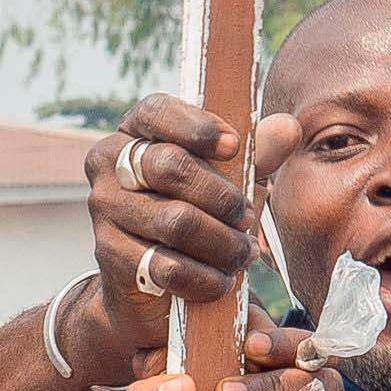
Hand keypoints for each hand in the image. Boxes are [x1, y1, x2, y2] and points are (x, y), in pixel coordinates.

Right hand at [62, 97, 298, 379]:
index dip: (197, 126)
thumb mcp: (229, 178)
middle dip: (223, 197)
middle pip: (170, 166)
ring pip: (175, 221)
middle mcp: (109, 161)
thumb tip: (287, 128)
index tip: (234, 147)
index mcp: (136, 129)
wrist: (154, 280)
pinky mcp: (108, 253)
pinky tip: (221, 279)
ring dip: (222, 243)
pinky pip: (166, 266)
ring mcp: (104, 207)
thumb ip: (256, 153)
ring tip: (243, 252)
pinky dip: (204, 277)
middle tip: (249, 218)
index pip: (157, 110)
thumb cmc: (197, 209)